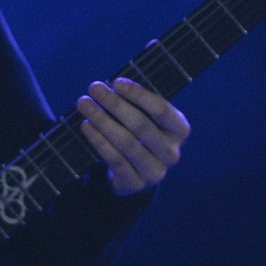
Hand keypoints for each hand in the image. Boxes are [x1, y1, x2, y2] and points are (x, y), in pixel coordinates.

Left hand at [75, 77, 190, 194]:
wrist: (137, 171)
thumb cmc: (141, 134)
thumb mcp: (148, 117)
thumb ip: (137, 102)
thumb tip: (113, 86)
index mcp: (180, 130)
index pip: (161, 109)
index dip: (138, 95)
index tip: (116, 82)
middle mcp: (172, 152)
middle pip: (141, 124)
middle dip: (115, 104)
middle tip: (94, 88)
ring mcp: (156, 171)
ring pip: (126, 142)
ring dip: (102, 120)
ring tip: (84, 104)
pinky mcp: (136, 183)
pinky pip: (115, 159)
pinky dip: (99, 141)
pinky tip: (86, 126)